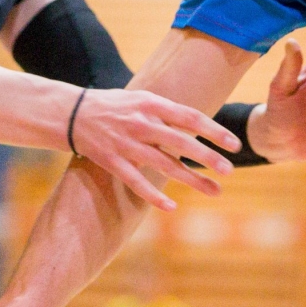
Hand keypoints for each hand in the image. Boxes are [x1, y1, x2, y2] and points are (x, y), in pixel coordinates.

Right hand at [70, 88, 238, 208]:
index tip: (234, 144)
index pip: (189, 116)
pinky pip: (135, 182)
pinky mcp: (111, 161)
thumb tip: (200, 123)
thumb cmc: (114, 106)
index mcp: (150, 104)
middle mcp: (140, 123)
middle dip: (207, 157)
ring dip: (191, 179)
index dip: (213, 130)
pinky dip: (153, 195)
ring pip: (163, 164)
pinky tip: (172, 207)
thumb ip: (167, 112)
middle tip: (230, 170)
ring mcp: (125, 143)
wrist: (71, 114)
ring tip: (215, 191)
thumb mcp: (141, 99)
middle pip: (180, 141)